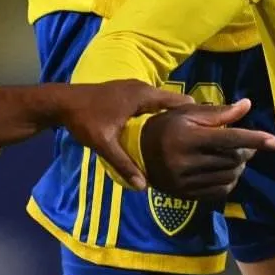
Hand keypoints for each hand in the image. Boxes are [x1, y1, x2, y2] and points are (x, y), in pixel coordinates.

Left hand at [52, 80, 194, 189]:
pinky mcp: (127, 93)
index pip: (180, 101)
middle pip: (175, 101)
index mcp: (142, 95)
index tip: (212, 130)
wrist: (61, 102)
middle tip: (203, 138)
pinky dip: (161, 113)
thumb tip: (143, 186)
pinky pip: (153, 102)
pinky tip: (163, 132)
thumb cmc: (84, 119)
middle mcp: (142, 88)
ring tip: (188, 137)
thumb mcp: (104, 143)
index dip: (197, 114)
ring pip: (163, 101)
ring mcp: (134, 88)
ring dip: (174, 116)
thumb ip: (124, 164)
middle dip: (188, 118)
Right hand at [141, 98, 274, 200]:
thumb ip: (219, 112)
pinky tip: (225, 171)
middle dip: (246, 152)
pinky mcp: (185, 194)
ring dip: (238, 167)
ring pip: (227, 177)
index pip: (229, 139)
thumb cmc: (165, 125)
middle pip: (231, 159)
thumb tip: (247, 105)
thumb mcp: (188, 113)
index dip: (253, 139)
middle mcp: (186, 162)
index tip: (274, 142)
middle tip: (247, 145)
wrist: (136, 152)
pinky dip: (228, 181)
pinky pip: (218, 192)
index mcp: (188, 137)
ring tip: (235, 157)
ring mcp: (185, 181)